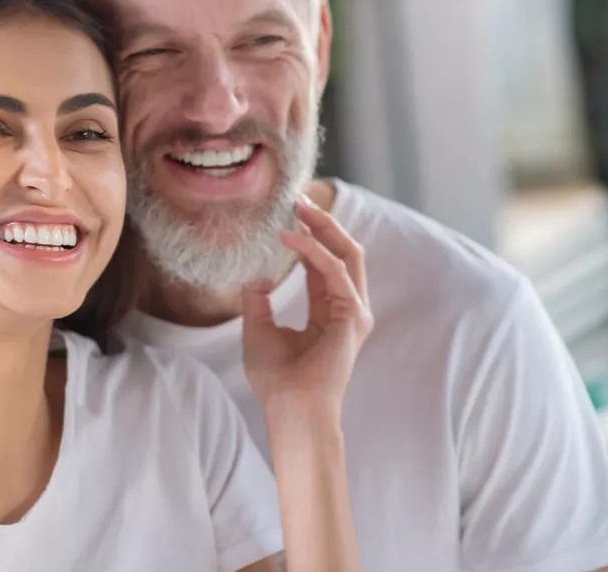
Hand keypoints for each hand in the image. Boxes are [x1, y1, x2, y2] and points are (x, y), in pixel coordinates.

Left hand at [242, 196, 372, 419]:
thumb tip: (253, 272)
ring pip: (347, 253)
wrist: (291, 410)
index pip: (323, 263)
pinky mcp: (353, 315)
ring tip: (298, 206)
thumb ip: (257, 299)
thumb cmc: (277, 379)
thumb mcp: (258, 329)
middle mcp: (347, 308)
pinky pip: (334, 270)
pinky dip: (312, 250)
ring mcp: (354, 311)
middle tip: (297, 198)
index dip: (309, 235)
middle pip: (343, 251)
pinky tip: (289, 237)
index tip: (288, 212)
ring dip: (324, 226)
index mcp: (328, 311)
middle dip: (323, 222)